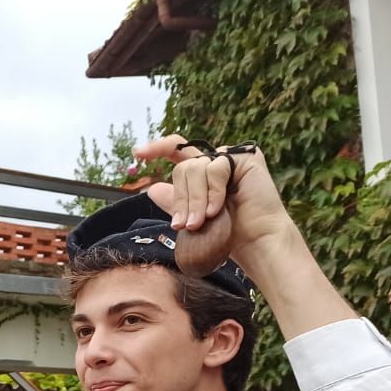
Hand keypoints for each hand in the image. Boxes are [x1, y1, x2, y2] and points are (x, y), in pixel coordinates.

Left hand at [134, 136, 294, 275]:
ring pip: (195, 168)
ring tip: (203, 221)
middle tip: (186, 225)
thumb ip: (175, 202)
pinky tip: (217, 208)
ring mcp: (230, 158)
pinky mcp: (247, 157)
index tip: (137, 154)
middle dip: (181, 199)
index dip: (156, 149)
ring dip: (196, 199)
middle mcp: (214, 163)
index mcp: (201, 174)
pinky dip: (213, 191)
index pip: (176, 152)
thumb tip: (151, 189)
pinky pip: (215, 167)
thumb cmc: (227, 234)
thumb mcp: (193, 219)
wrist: (254, 242)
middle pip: (182, 168)